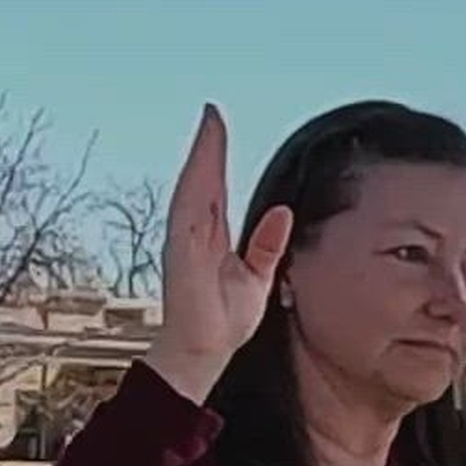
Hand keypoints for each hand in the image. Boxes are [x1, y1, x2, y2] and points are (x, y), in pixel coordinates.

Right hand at [151, 106, 291, 403]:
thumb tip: (282, 212)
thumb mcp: (257, 278)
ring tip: (210, 121)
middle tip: (212, 113)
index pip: (215, 190)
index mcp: (210, 239)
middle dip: (208, 146)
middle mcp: (195, 233)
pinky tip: (204, 154)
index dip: (217, 160)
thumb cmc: (224, 323)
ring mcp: (186, 238)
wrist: (206, 352)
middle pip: (203, 180)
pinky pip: (190, 203)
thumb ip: (266, 246)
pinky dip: (196, 177)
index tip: (220, 130)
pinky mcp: (183, 247)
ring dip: (202, 153)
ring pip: (194, 185)